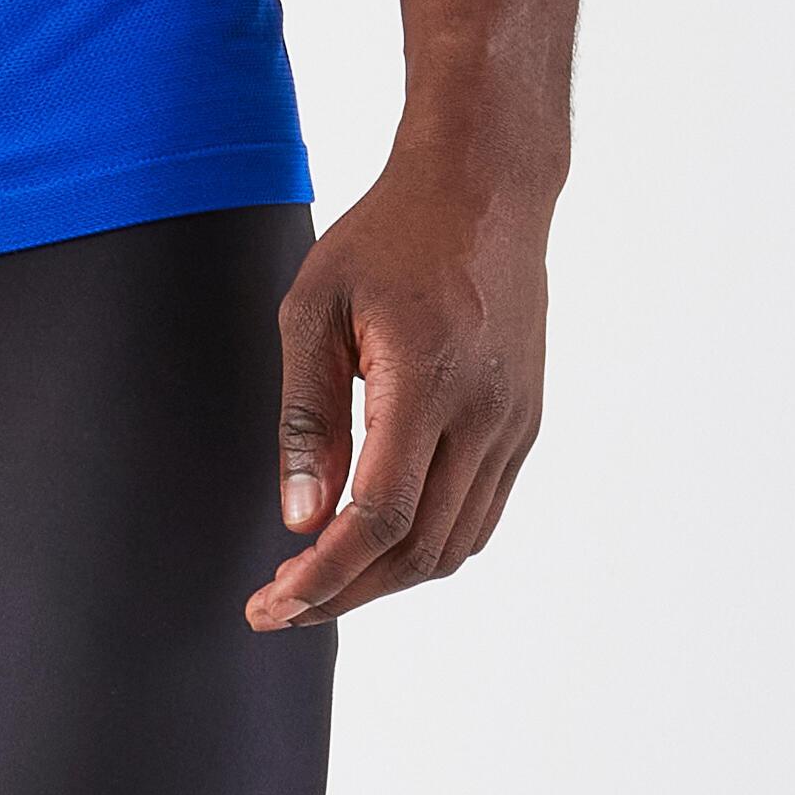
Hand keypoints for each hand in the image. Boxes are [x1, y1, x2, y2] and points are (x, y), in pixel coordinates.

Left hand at [252, 152, 553, 631]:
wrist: (487, 187)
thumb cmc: (390, 237)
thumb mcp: (315, 312)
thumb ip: (306, 422)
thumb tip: (300, 521)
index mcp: (429, 383)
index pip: (379, 517)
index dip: (323, 576)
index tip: (272, 605)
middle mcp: (484, 414)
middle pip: (415, 550)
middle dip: (343, 592)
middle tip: (281, 606)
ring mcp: (513, 424)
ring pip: (451, 546)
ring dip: (383, 581)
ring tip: (321, 582)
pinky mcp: (523, 425)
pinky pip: (477, 518)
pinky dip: (424, 550)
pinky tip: (375, 547)